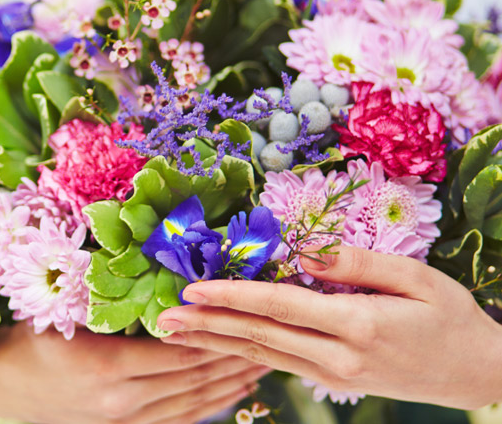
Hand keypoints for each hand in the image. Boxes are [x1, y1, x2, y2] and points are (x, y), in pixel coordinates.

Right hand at [0, 322, 270, 423]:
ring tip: (265, 362)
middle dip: (234, 355)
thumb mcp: (59, 308)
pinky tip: (232, 393)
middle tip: (269, 334)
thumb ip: (104, 295)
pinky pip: (176, 420)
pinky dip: (209, 407)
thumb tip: (148, 264)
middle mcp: (121, 401)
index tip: (245, 310)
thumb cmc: (26, 336)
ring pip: (191, 402)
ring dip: (230, 383)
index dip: (216, 332)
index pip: (179, 350)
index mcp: (107, 367)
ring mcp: (122, 420)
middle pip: (193, 377)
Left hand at [156, 246, 501, 409]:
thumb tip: (304, 251)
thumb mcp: (416, 278)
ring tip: (176, 333)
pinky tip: (219, 343)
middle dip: (207, 325)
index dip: (233, 296)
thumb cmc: (451, 317)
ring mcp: (334, 374)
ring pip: (262, 354)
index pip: (280, 306)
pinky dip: (243, 352)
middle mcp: (338, 357)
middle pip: (258, 336)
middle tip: (162, 319)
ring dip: (215, 342)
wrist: (477, 372)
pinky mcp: (334, 381)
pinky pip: (279, 362)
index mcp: (357, 325)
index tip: (193, 287)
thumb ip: (356, 263)